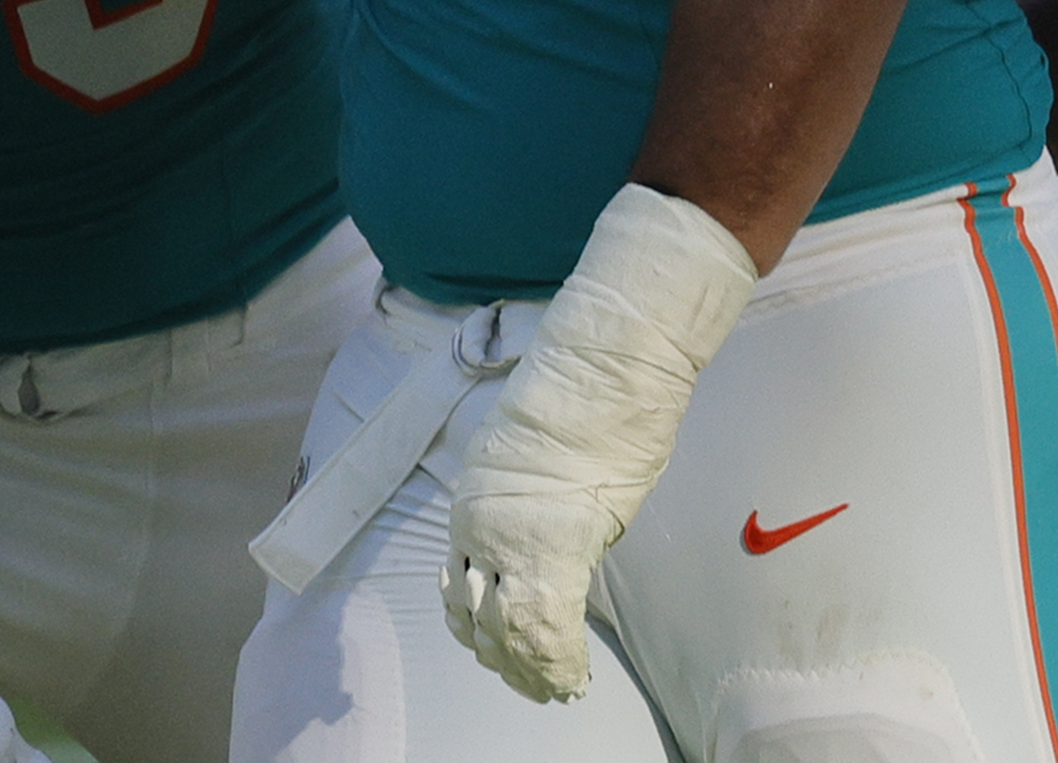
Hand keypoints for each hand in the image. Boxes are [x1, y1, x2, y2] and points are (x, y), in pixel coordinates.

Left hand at [442, 186, 756, 702]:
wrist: (599, 370)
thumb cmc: (580, 401)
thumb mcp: (539, 459)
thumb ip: (532, 503)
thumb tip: (546, 531)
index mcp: (473, 502)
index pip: (458, 583)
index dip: (473, 625)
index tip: (492, 650)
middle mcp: (479, 524)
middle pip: (476, 614)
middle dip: (502, 656)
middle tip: (528, 684)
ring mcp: (509, 537)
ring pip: (507, 627)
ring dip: (529, 666)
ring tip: (551, 688)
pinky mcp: (552, 546)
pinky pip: (544, 623)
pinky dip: (555, 659)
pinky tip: (570, 680)